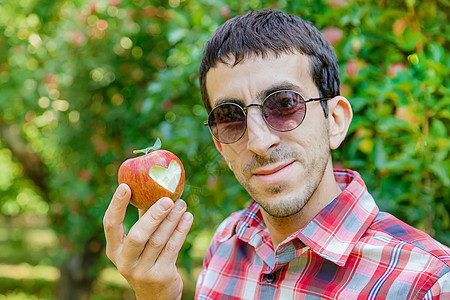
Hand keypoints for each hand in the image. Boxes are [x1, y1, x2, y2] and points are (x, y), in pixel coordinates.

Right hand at [103, 183, 192, 299]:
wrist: (156, 296)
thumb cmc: (147, 260)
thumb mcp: (139, 244)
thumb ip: (143, 220)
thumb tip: (151, 189)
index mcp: (114, 250)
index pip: (110, 225)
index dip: (117, 205)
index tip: (125, 186)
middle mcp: (125, 263)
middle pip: (138, 236)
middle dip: (154, 215)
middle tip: (167, 199)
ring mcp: (143, 272)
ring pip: (159, 240)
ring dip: (173, 219)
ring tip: (182, 204)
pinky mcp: (162, 276)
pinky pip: (173, 248)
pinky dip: (181, 230)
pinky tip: (188, 218)